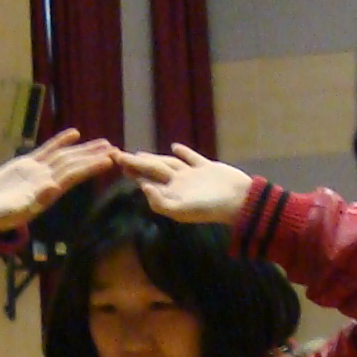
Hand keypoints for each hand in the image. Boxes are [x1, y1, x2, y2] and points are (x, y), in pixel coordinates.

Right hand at [0, 130, 116, 236]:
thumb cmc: (0, 215)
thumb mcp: (16, 210)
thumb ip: (33, 200)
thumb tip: (52, 188)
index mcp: (48, 192)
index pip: (74, 175)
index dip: (91, 167)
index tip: (108, 160)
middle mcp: (48, 180)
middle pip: (74, 164)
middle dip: (93, 156)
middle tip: (115, 148)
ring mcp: (38, 171)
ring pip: (65, 156)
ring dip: (84, 149)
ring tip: (103, 142)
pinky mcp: (28, 164)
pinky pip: (48, 150)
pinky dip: (61, 141)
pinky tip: (75, 134)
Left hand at [120, 146, 254, 226]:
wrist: (239, 201)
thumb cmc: (210, 208)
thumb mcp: (182, 210)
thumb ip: (160, 202)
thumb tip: (144, 188)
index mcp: (172, 193)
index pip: (147, 180)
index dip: (133, 171)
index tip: (118, 162)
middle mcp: (179, 184)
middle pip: (154, 170)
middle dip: (137, 163)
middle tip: (120, 155)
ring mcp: (193, 176)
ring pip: (169, 164)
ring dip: (155, 158)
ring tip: (140, 154)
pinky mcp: (207, 168)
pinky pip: (192, 158)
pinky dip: (183, 152)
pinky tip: (175, 147)